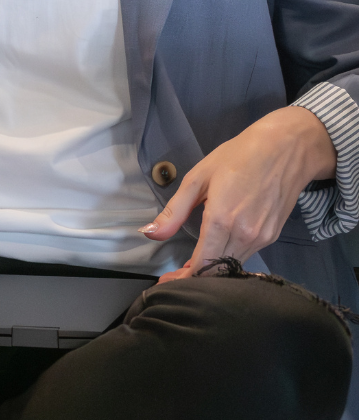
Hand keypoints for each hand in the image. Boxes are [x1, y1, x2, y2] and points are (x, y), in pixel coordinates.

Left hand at [140, 106, 335, 281]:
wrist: (284, 150)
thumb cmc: (236, 157)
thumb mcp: (198, 178)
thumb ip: (174, 211)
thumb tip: (150, 234)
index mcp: (222, 219)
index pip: (201, 264)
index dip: (184, 278)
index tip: (167, 284)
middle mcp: (244, 234)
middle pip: (218, 270)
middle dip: (195, 278)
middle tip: (175, 278)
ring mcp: (261, 238)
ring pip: (233, 265)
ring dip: (213, 271)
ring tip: (191, 268)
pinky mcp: (272, 236)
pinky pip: (246, 256)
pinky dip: (229, 260)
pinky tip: (216, 254)